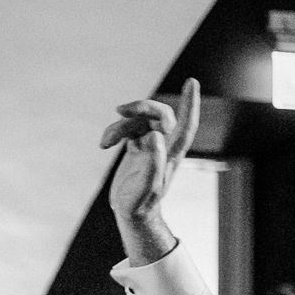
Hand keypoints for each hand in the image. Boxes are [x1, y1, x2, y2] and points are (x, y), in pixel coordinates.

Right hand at [99, 78, 199, 259]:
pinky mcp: (137, 146)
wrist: (130, 213)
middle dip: (141, 108)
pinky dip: (113, 133)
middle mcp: (165, 145)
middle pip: (160, 115)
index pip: (187, 124)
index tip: (190, 82)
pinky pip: (127, 128)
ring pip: (140, 120)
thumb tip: (155, 135)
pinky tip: (104, 144)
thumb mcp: (146, 187)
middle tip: (120, 110)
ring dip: (119, 126)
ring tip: (105, 143)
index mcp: (173, 154)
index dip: (190, 103)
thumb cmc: (140, 204)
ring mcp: (151, 144)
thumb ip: (153, 162)